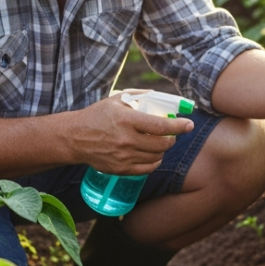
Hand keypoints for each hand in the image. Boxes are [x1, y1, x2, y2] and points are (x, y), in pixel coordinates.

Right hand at [67, 93, 193, 174]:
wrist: (75, 137)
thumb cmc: (97, 115)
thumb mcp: (117, 99)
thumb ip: (140, 96)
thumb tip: (162, 97)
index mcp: (127, 120)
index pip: (161, 126)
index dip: (178, 126)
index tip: (189, 125)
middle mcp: (126, 140)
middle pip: (162, 145)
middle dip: (172, 139)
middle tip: (172, 134)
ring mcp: (123, 156)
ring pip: (156, 157)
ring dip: (163, 150)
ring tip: (160, 143)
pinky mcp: (120, 169)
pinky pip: (147, 169)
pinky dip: (154, 162)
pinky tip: (152, 155)